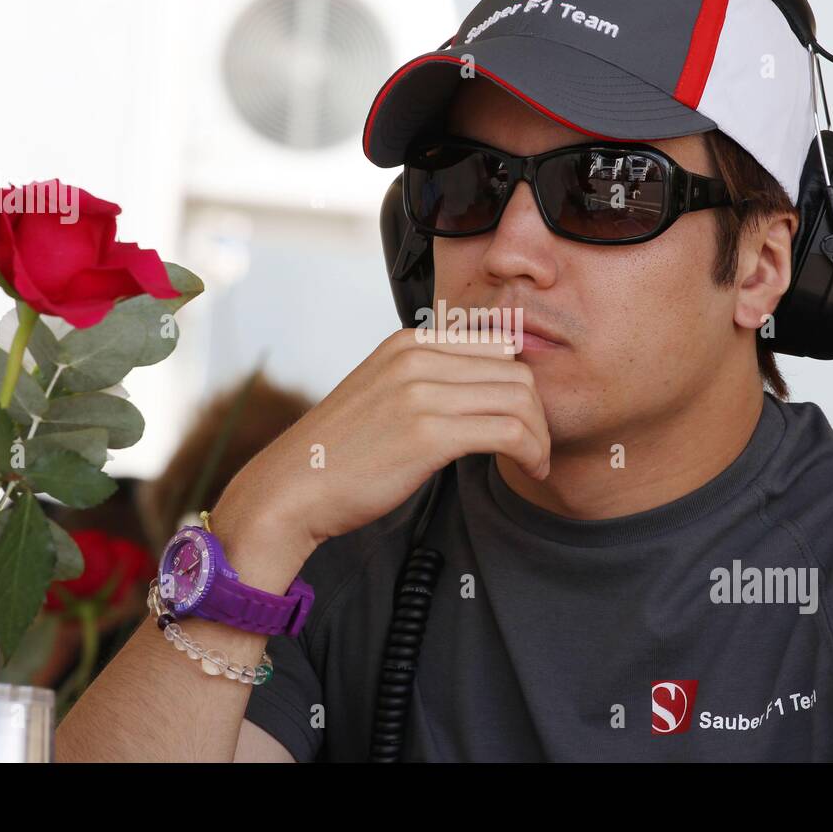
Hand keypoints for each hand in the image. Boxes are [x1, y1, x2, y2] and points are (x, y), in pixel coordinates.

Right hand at [211, 327, 549, 557]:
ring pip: (520, 399)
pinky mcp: (427, 433)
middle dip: (538, 411)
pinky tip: (529, 469)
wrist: (292, 489)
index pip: (497, 346)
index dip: (521, 385)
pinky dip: (531, 451)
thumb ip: (426, 381)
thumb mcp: (382, 394)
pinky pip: (509, 431)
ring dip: (540, 435)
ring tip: (536, 461)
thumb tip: (484, 388)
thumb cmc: (339, 454)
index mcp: (408, 342)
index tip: (524, 419)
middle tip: (536, 446)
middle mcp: (416, 357)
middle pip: (516, 370)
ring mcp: (421, 392)